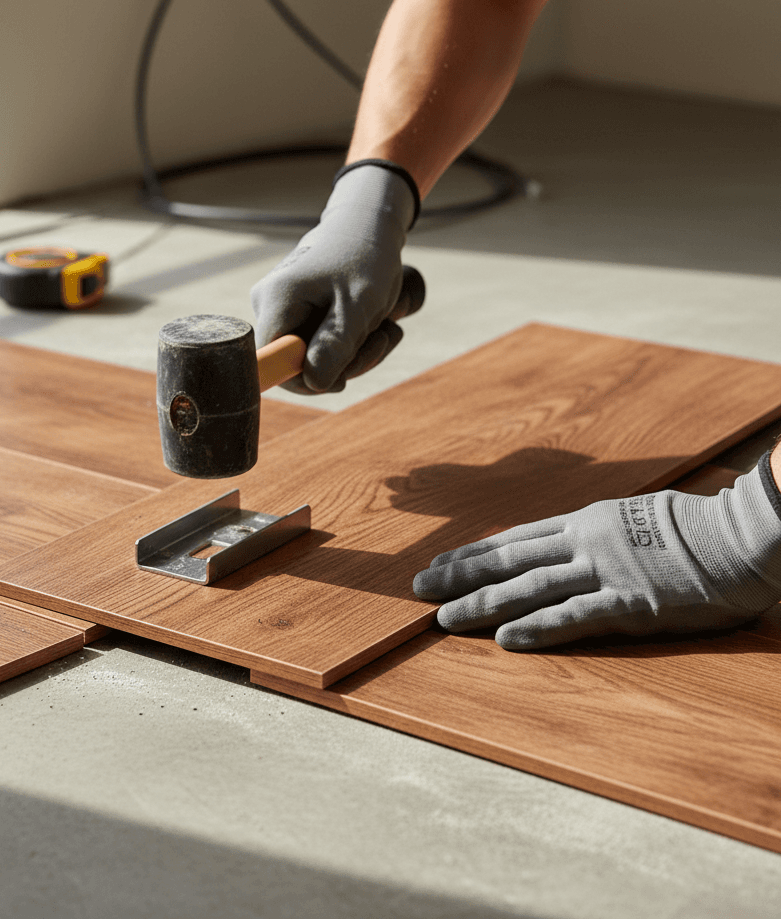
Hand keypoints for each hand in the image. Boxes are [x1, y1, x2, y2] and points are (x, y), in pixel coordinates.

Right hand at [250, 162, 416, 393]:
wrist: (369, 227)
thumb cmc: (365, 258)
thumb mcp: (359, 305)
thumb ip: (335, 345)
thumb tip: (314, 383)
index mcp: (276, 300)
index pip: (271, 362)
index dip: (304, 380)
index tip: (342, 377)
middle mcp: (269, 306)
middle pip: (297, 364)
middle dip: (345, 363)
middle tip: (381, 340)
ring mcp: (282, 311)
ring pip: (315, 359)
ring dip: (356, 355)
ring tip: (384, 330)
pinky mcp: (297, 315)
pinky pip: (321, 348)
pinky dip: (351, 345)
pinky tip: (372, 327)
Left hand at [413, 455, 780, 650]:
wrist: (740, 534)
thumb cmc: (690, 528)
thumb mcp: (628, 518)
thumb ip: (593, 532)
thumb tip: (563, 543)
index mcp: (582, 522)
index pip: (512, 540)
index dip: (470, 554)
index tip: (435, 565)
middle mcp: (583, 542)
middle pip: (508, 561)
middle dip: (459, 577)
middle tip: (418, 591)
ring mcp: (605, 571)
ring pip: (529, 588)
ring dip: (482, 604)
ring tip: (444, 618)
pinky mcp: (631, 602)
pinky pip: (576, 616)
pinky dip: (539, 627)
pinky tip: (506, 639)